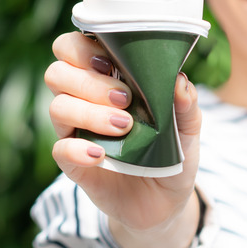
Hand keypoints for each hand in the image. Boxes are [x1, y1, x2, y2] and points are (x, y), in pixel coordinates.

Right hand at [44, 32, 201, 247]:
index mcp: (108, 79)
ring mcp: (77, 131)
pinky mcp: (74, 163)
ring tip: (124, 126)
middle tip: (125, 98)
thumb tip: (179, 80)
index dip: (83, 47)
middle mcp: (85, 100)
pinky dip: (77, 148)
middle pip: (57, 71)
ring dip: (89, 111)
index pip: (74, 47)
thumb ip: (187, 103)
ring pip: (57, 106)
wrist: (166, 200)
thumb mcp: (189, 127)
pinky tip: (100, 155)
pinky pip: (60, 148)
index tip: (112, 61)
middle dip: (89, 80)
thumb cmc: (173, 152)